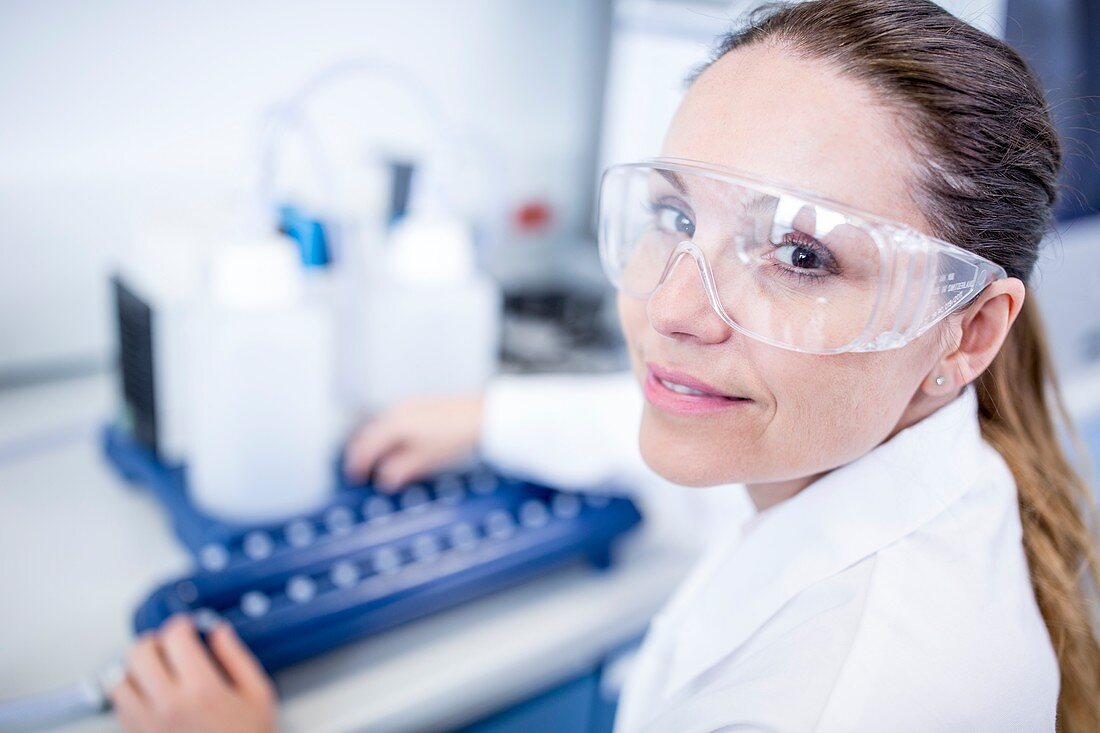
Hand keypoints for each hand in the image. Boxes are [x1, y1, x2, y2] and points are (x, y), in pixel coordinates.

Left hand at [111, 614, 277, 732]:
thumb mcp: (258, 696)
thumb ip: (236, 658)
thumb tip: (219, 634)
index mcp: (201, 690)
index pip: (174, 637)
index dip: (181, 624)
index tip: (187, 626)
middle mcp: (167, 707)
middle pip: (138, 653)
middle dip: (154, 641)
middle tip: (168, 643)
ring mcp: (147, 728)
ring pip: (119, 681)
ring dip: (135, 669)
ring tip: (155, 671)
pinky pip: (120, 709)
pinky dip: (130, 696)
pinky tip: (151, 697)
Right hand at [343, 393, 484, 491]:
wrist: (482, 416)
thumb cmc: (456, 435)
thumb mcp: (424, 460)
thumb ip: (400, 470)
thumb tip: (386, 479)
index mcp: (393, 425)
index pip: (365, 446)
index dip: (357, 463)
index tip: (354, 476)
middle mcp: (397, 411)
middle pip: (369, 433)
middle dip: (362, 452)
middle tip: (360, 469)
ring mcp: (409, 406)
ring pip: (381, 425)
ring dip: (375, 443)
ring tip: (379, 461)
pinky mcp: (420, 405)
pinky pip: (394, 420)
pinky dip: (388, 435)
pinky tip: (398, 446)